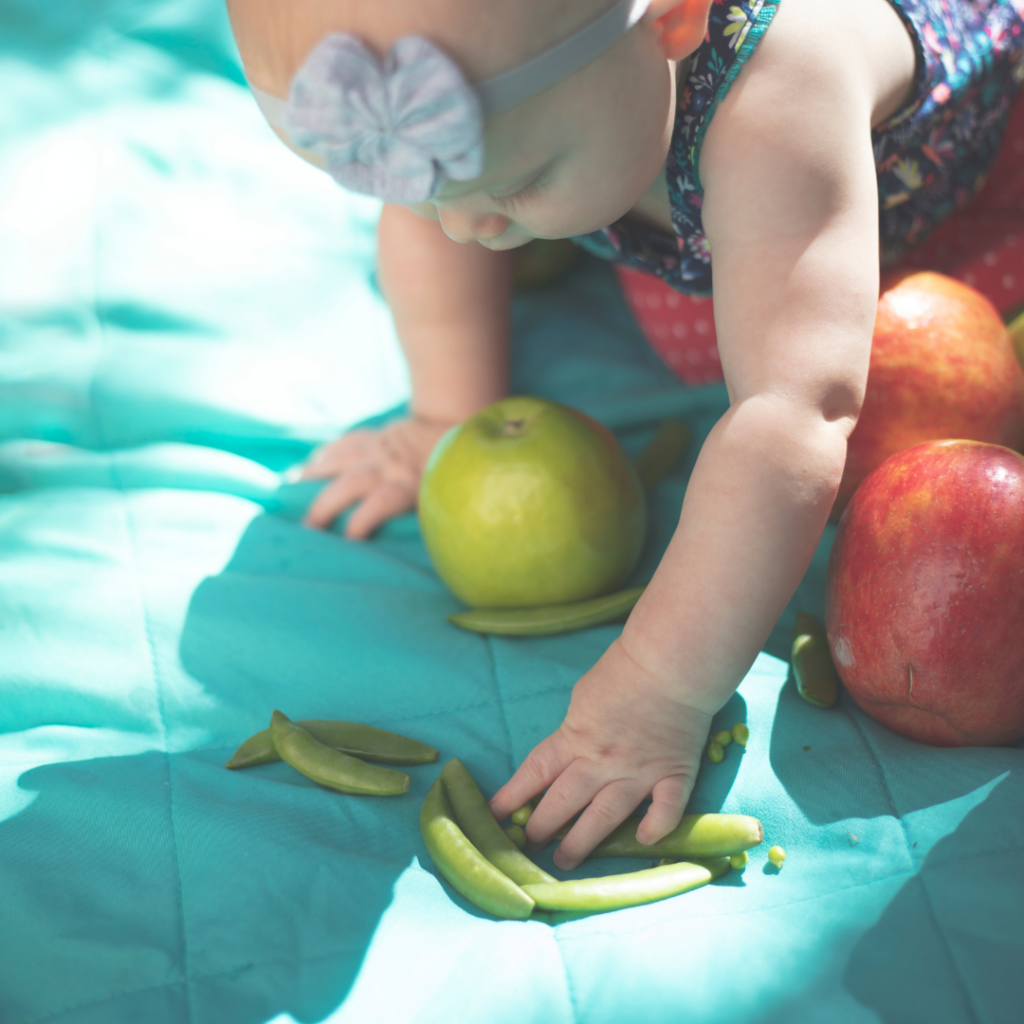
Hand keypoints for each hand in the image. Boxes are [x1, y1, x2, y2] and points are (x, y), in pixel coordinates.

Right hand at [297, 416, 456, 538]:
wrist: (452, 425)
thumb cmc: (448, 475)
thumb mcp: (443, 499)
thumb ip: (427, 520)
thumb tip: (417, 557)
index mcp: (410, 485)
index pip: (380, 503)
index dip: (360, 523)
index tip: (346, 542)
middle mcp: (390, 465)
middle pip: (349, 485)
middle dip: (325, 506)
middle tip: (307, 528)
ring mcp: (378, 447)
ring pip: (339, 460)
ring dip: (312, 477)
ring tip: (289, 492)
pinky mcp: (373, 435)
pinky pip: (343, 444)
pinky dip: (323, 456)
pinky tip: (308, 468)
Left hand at [488, 637, 713, 869]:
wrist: (669, 662)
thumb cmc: (622, 671)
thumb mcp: (582, 697)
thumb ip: (574, 731)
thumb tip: (566, 753)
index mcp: (575, 738)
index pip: (535, 774)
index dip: (512, 796)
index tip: (494, 816)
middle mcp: (602, 761)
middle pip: (563, 803)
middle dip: (541, 828)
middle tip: (529, 846)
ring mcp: (638, 771)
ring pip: (604, 817)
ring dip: (581, 842)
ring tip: (565, 862)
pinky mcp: (674, 774)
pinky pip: (665, 810)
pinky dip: (655, 828)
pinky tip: (644, 841)